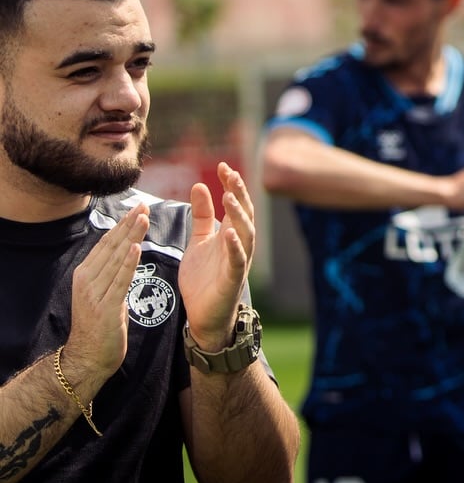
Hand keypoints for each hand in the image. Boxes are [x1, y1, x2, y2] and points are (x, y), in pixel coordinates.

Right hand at [64, 202, 148, 387]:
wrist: (88, 358)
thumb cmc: (101, 325)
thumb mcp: (104, 293)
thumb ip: (111, 273)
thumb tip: (125, 251)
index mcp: (85, 274)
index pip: (106, 243)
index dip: (122, 224)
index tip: (137, 207)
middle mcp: (86, 279)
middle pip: (111, 246)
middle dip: (129, 224)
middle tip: (144, 205)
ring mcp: (94, 293)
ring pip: (116, 259)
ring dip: (131, 236)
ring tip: (144, 217)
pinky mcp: (105, 307)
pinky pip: (120, 280)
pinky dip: (128, 262)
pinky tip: (137, 247)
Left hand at [178, 162, 254, 350]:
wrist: (204, 316)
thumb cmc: (204, 279)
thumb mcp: (199, 241)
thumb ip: (202, 216)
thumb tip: (199, 186)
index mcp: (231, 234)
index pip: (235, 203)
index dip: (231, 184)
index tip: (223, 166)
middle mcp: (239, 244)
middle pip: (244, 213)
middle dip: (239, 193)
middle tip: (231, 174)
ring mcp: (238, 261)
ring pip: (245, 233)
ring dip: (238, 215)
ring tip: (229, 196)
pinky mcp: (233, 279)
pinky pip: (237, 260)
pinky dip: (235, 247)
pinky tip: (229, 234)